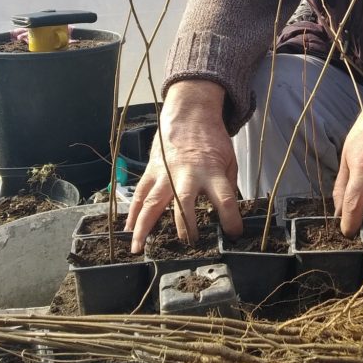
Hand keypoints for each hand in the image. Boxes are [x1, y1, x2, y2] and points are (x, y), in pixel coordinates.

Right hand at [125, 80, 242, 252]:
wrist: (190, 114)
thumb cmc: (212, 139)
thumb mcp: (229, 159)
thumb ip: (227, 186)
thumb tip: (228, 212)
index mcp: (212, 171)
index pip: (225, 198)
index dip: (230, 218)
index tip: (233, 233)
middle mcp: (187, 173)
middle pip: (184, 203)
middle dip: (184, 226)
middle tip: (188, 244)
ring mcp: (166, 172)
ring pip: (153, 202)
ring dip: (145, 226)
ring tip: (139, 248)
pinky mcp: (152, 170)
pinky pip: (140, 194)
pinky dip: (133, 213)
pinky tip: (128, 230)